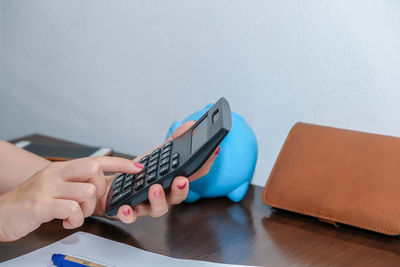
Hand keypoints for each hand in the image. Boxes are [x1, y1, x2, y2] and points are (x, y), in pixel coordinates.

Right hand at [0, 157, 140, 241]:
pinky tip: (67, 221)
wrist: (2, 213)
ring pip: (87, 193)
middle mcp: (56, 174)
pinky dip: (75, 219)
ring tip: (74, 216)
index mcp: (62, 169)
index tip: (138, 168)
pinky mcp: (41, 204)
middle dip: (99, 192)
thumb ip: (76, 183)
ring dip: (87, 210)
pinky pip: (72, 209)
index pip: (97, 160)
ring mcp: (48, 188)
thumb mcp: (55, 186)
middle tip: (87, 205)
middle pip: (94, 172)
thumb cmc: (33, 201)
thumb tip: (101, 184)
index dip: (120, 163)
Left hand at [96, 121, 219, 222]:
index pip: (193, 174)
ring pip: (159, 209)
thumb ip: (173, 143)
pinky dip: (129, 214)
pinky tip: (125, 207)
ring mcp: (147, 205)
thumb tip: (190, 125)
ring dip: (158, 199)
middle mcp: (164, 195)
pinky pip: (132, 217)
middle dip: (182, 189)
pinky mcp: (129, 211)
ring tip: (154, 188)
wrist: (111, 189)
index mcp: (172, 180)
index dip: (205, 163)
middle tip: (181, 179)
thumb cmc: (137, 175)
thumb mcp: (155, 156)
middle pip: (178, 196)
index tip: (213, 150)